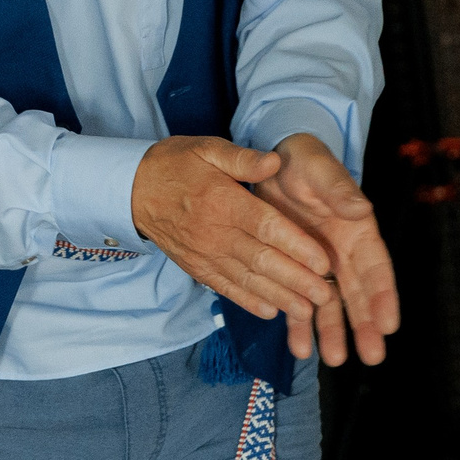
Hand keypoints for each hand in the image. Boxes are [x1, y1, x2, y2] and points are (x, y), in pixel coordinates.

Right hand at [131, 137, 334, 325]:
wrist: (133, 190)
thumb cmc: (177, 165)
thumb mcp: (207, 148)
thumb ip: (243, 158)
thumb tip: (276, 162)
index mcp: (223, 201)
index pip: (266, 227)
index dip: (296, 246)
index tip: (323, 261)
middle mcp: (215, 233)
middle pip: (262, 260)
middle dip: (297, 280)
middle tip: (326, 294)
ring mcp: (204, 254)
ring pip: (247, 280)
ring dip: (279, 297)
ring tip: (307, 310)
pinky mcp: (196, 267)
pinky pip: (226, 288)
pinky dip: (248, 301)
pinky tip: (271, 312)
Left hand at [255, 133, 400, 366]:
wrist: (274, 160)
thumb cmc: (305, 161)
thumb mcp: (320, 169)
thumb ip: (339, 190)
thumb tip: (361, 209)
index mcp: (357, 230)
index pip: (376, 267)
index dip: (384, 296)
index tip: (389, 324)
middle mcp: (343, 253)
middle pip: (358, 294)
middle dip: (365, 325)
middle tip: (372, 357)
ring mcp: (319, 264)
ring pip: (330, 304)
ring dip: (333, 331)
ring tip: (334, 360)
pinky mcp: (294, 268)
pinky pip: (297, 300)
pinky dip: (299, 324)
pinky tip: (300, 349)